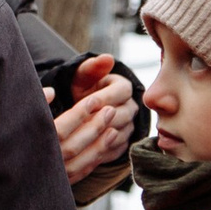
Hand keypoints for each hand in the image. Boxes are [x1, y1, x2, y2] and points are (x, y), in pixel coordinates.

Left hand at [55, 56, 135, 182]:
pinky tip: (84, 151)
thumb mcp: (83, 76)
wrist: (82, 108)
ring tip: (78, 138)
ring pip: (119, 134)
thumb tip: (107, 58)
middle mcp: (131, 108)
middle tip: (79, 124)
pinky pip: (116, 150)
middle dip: (100, 119)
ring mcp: (129, 127)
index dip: (102, 98)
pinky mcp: (123, 144)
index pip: (120, 93)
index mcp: (124, 88)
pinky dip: (101, 151)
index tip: (84, 102)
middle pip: (121, 115)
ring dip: (100, 137)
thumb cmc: (81, 88)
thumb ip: (92, 67)